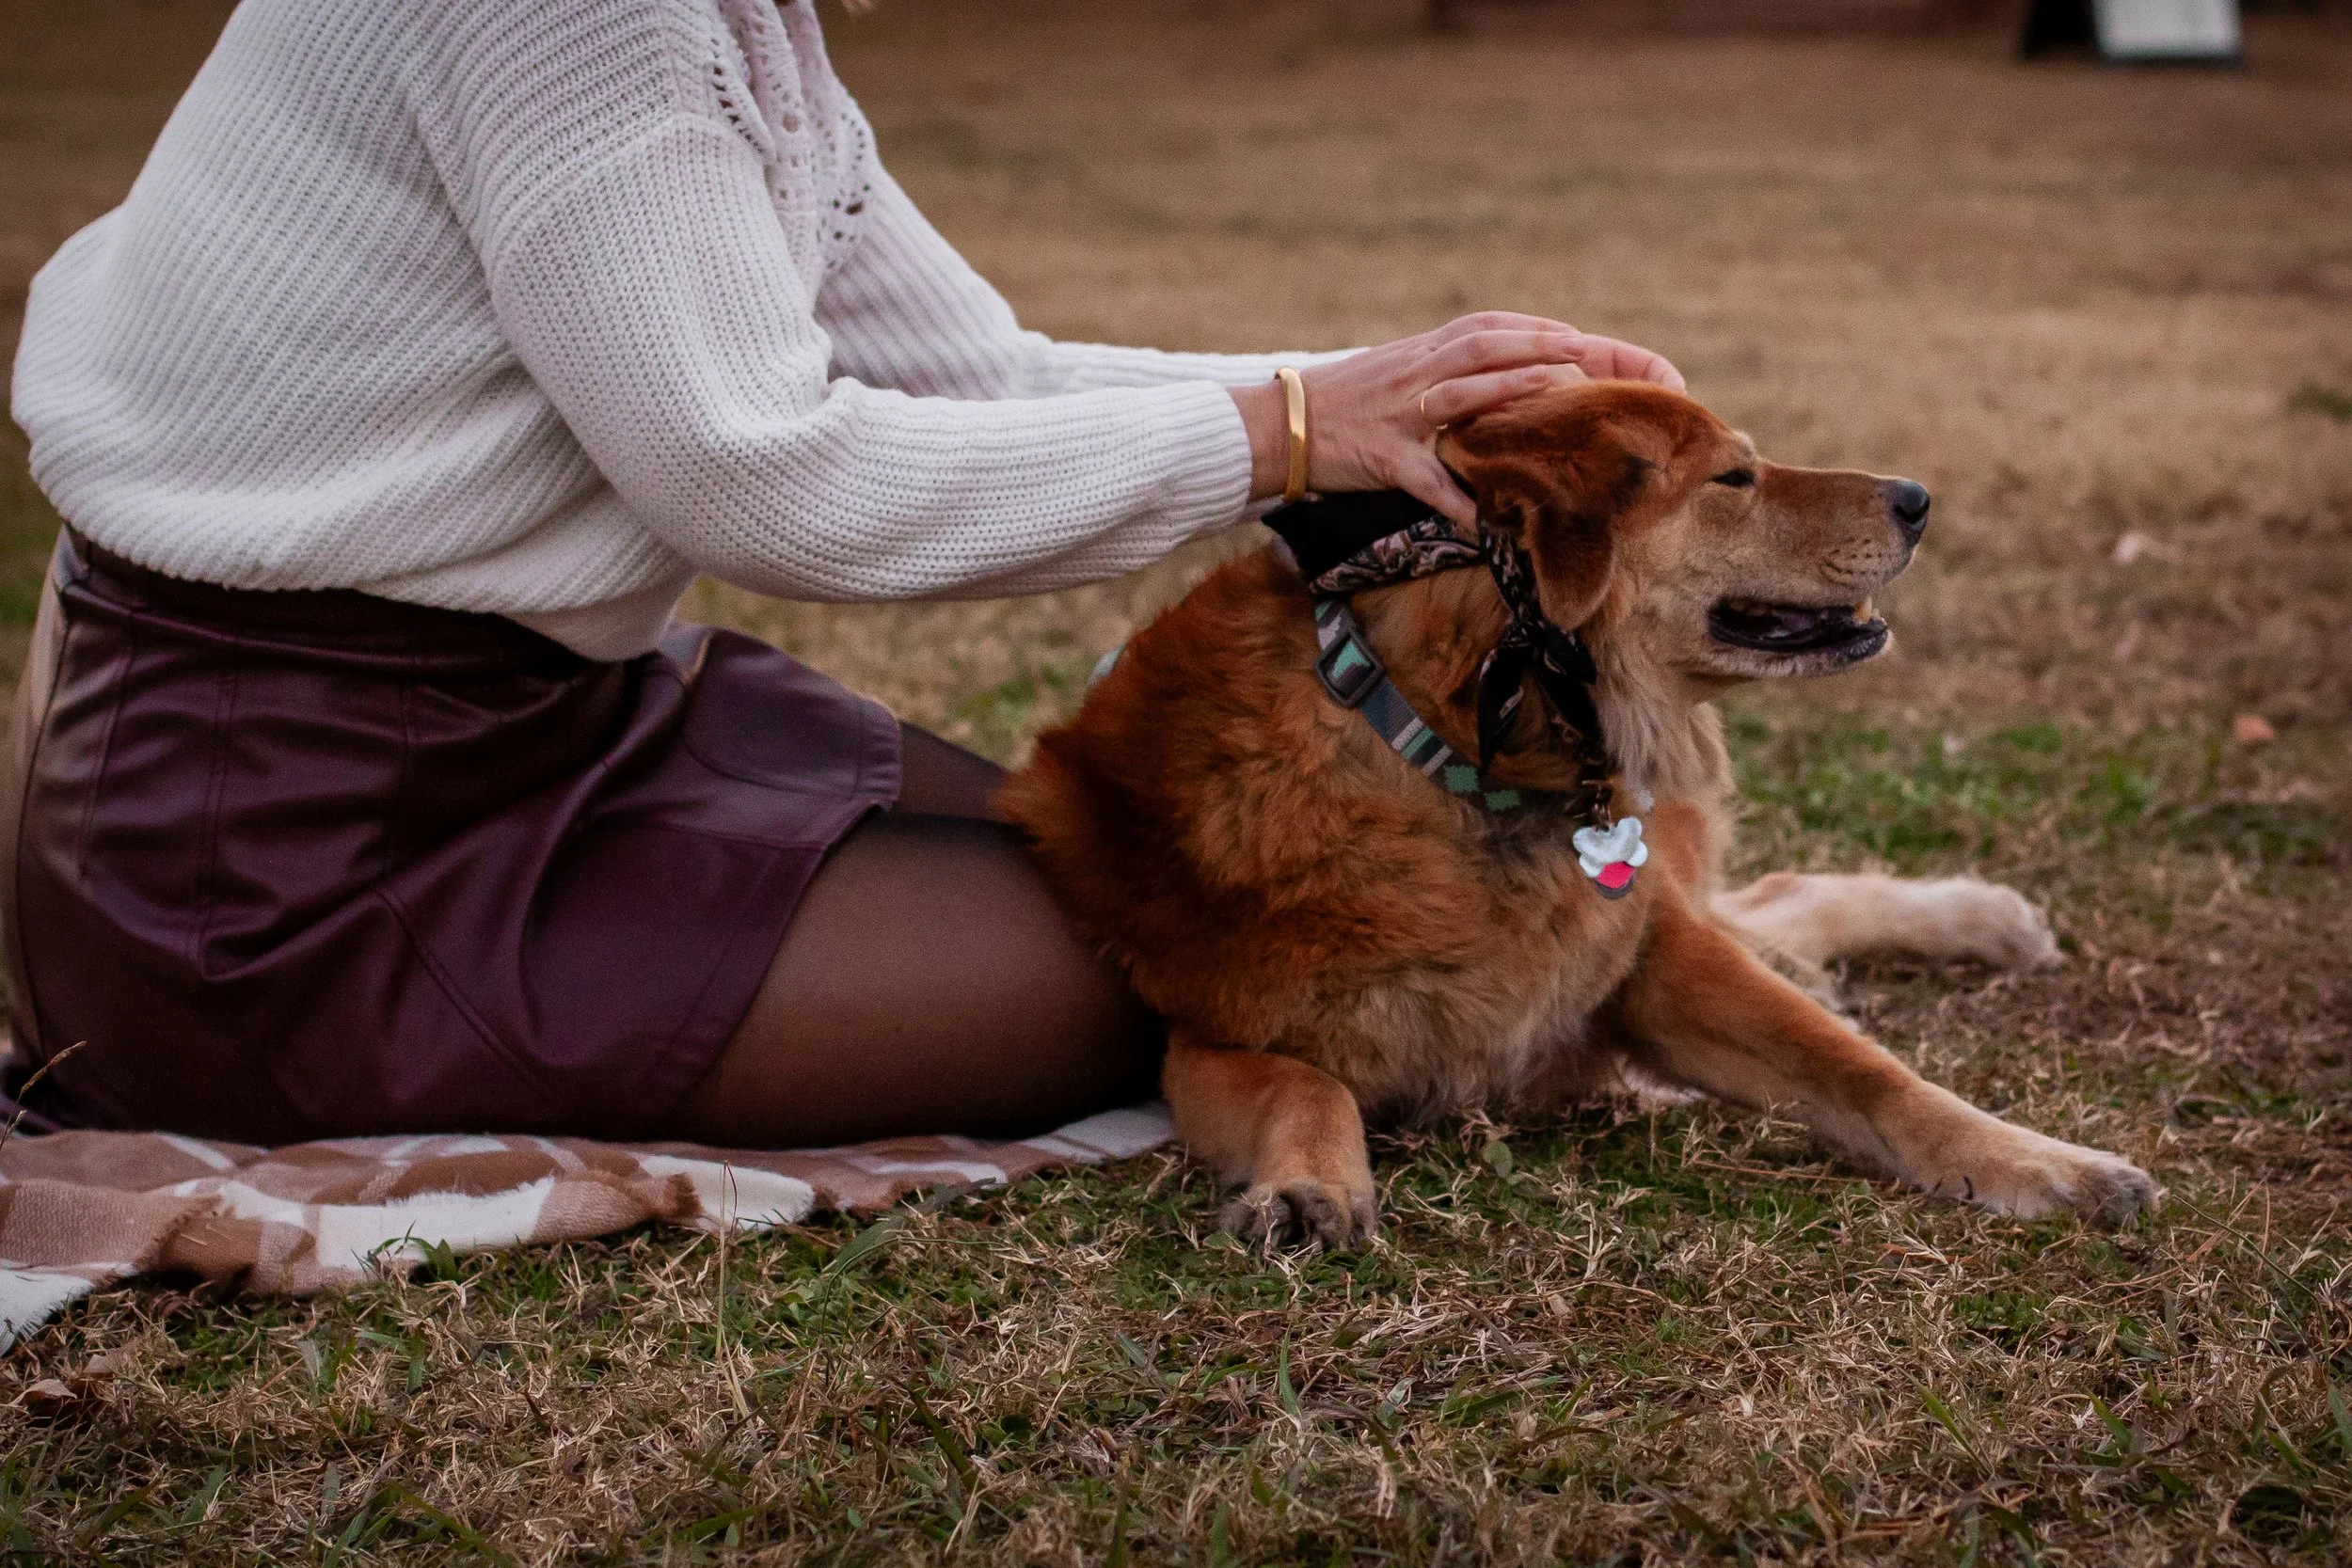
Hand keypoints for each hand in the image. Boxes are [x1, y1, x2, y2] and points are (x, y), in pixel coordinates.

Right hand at [1230, 313, 1683, 526]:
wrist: (1282, 425)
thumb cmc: (1340, 402)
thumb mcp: (1393, 373)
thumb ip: (1439, 372)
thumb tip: (1487, 378)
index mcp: (1421, 353)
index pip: (1486, 327)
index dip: (1535, 330)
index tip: (1578, 336)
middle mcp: (1416, 374)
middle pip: (1484, 347)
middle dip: (1538, 346)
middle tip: (1588, 353)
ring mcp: (1400, 414)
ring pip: (1460, 393)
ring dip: (1510, 391)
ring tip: (1557, 398)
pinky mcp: (1383, 456)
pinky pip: (1424, 479)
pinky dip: (1454, 497)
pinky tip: (1486, 518)